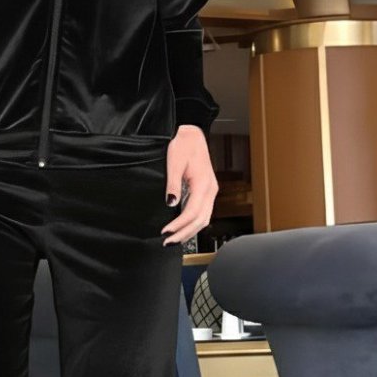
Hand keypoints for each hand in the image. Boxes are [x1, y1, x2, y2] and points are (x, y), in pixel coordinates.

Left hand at [161, 125, 217, 245]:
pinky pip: (202, 212)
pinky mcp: (206, 191)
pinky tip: (181, 228)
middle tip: (167, 243)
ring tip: (174, 240)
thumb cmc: (183, 144)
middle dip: (184, 234)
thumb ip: (173, 184)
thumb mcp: (174, 162)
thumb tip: (170, 203)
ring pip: (204, 219)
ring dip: (189, 231)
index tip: (166, 232)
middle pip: (200, 220)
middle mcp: (210, 190)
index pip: (192, 213)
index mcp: (204, 184)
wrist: (192, 134)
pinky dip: (193, 224)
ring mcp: (210, 191)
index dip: (179, 226)